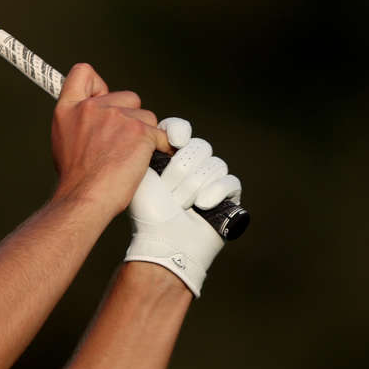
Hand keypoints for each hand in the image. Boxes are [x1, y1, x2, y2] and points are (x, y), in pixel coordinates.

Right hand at [50, 63, 161, 216]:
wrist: (85, 198)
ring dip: (143, 134)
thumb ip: (79, 120)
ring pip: (146, 116)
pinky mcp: (140, 131)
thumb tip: (96, 116)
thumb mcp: (64, 138)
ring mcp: (118, 117)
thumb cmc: (76, 177)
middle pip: (127, 97)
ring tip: (127, 156)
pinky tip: (146, 160)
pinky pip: (161, 134)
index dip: (98, 85)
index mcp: (69, 108)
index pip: (83, 72)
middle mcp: (93, 107)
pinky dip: (159, 147)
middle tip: (119, 143)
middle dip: (129, 116)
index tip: (103, 99)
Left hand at [123, 117, 242, 296]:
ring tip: (180, 205)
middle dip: (181, 170)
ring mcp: (211, 180)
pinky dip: (214, 192)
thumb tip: (157, 127)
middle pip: (199, 146)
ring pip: (215, 163)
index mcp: (168, 157)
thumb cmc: (147, 211)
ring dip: (193, 186)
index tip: (174, 138)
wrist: (163, 241)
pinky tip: (202, 204)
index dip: (179, 130)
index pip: (179, 130)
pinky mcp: (228, 196)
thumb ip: (147, 146)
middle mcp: (191, 165)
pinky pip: (229, 181)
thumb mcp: (139, 173)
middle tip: (168, 191)